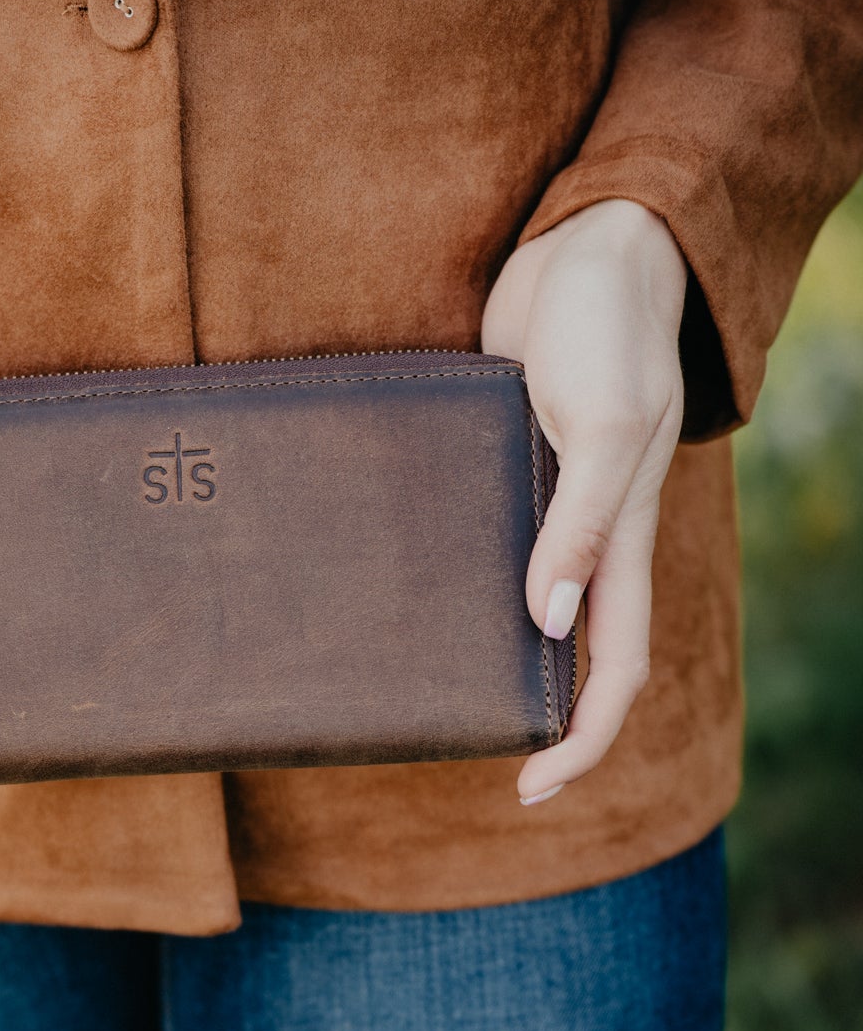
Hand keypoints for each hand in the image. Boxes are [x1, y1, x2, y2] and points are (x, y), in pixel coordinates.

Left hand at [481, 198, 687, 804]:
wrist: (590, 245)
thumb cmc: (609, 327)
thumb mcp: (604, 423)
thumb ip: (584, 522)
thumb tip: (547, 620)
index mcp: (625, 539)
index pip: (618, 666)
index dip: (585, 737)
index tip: (532, 784)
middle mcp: (588, 535)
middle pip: (573, 652)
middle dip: (538, 714)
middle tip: (474, 751)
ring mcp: (547, 503)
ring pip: (527, 602)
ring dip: (496, 651)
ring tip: (434, 689)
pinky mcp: (505, 465)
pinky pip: (487, 542)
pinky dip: (458, 577)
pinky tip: (404, 591)